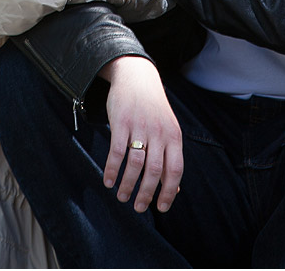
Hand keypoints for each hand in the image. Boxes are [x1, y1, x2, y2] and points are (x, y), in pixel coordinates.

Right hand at [99, 56, 182, 212]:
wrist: (137, 75)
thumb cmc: (153, 108)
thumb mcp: (168, 129)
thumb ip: (171, 157)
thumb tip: (175, 190)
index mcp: (173, 136)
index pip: (175, 169)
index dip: (169, 192)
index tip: (161, 208)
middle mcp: (158, 132)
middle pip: (154, 170)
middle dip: (146, 194)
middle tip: (138, 208)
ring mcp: (140, 126)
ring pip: (135, 163)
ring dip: (127, 184)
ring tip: (122, 197)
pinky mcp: (121, 121)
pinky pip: (116, 151)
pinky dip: (112, 169)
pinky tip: (108, 180)